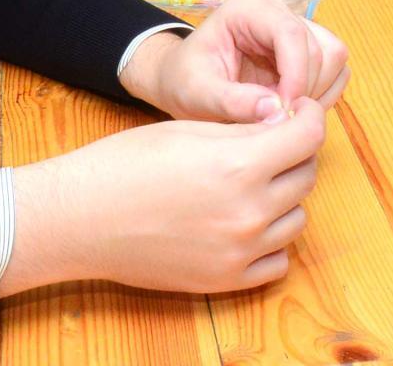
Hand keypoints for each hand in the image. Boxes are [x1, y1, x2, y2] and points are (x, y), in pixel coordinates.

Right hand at [0, 98, 325, 295]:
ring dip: (284, 198)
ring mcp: (240, 251)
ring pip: (297, 219)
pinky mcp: (226, 280)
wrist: (82, 218)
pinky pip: (277, 260)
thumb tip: (284, 124)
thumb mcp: (189, 130)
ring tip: (252, 185)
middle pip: (306, 177)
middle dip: (296, 154)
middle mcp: (247, 211)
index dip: (310, 117)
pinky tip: (244, 222)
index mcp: (238, 164)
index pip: (308, 137)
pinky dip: (271, 241)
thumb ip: (243, 131)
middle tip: (273, 145)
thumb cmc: (126, 164)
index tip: (301, 113)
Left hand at [120, 0, 350, 121]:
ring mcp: (294, 29)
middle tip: (278, 117)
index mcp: (246, 11)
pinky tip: (292, 108)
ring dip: (317, 92)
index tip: (285, 109)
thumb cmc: (185, 82)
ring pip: (333, 57)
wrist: (185, 83)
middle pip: (319, 47)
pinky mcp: (306, 50)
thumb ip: (232, 102)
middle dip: (305, 88)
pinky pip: (335, 70)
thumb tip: (276, 109)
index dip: (296, 74)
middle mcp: (276, 13)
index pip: (290, 33)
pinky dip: (323, 95)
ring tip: (283, 113)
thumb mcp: (197, 95)